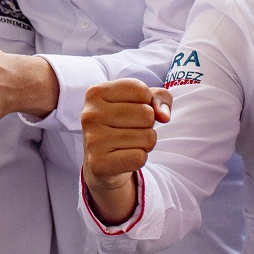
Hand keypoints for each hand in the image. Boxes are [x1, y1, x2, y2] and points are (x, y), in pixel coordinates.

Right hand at [80, 79, 171, 224]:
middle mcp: (90, 114)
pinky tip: (125, 156)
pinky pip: (140, 158)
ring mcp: (92, 140)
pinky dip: (139, 158)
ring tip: (128, 143)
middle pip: (147, 114)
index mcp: (95, 93)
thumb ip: (160, 97)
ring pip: (147, 137)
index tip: (132, 109)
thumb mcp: (141, 101)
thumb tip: (164, 116)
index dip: (146, 102)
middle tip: (131, 130)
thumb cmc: (123, 124)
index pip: (140, 90)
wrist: (102, 160)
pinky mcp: (98, 163)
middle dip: (148, 124)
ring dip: (145, 143)